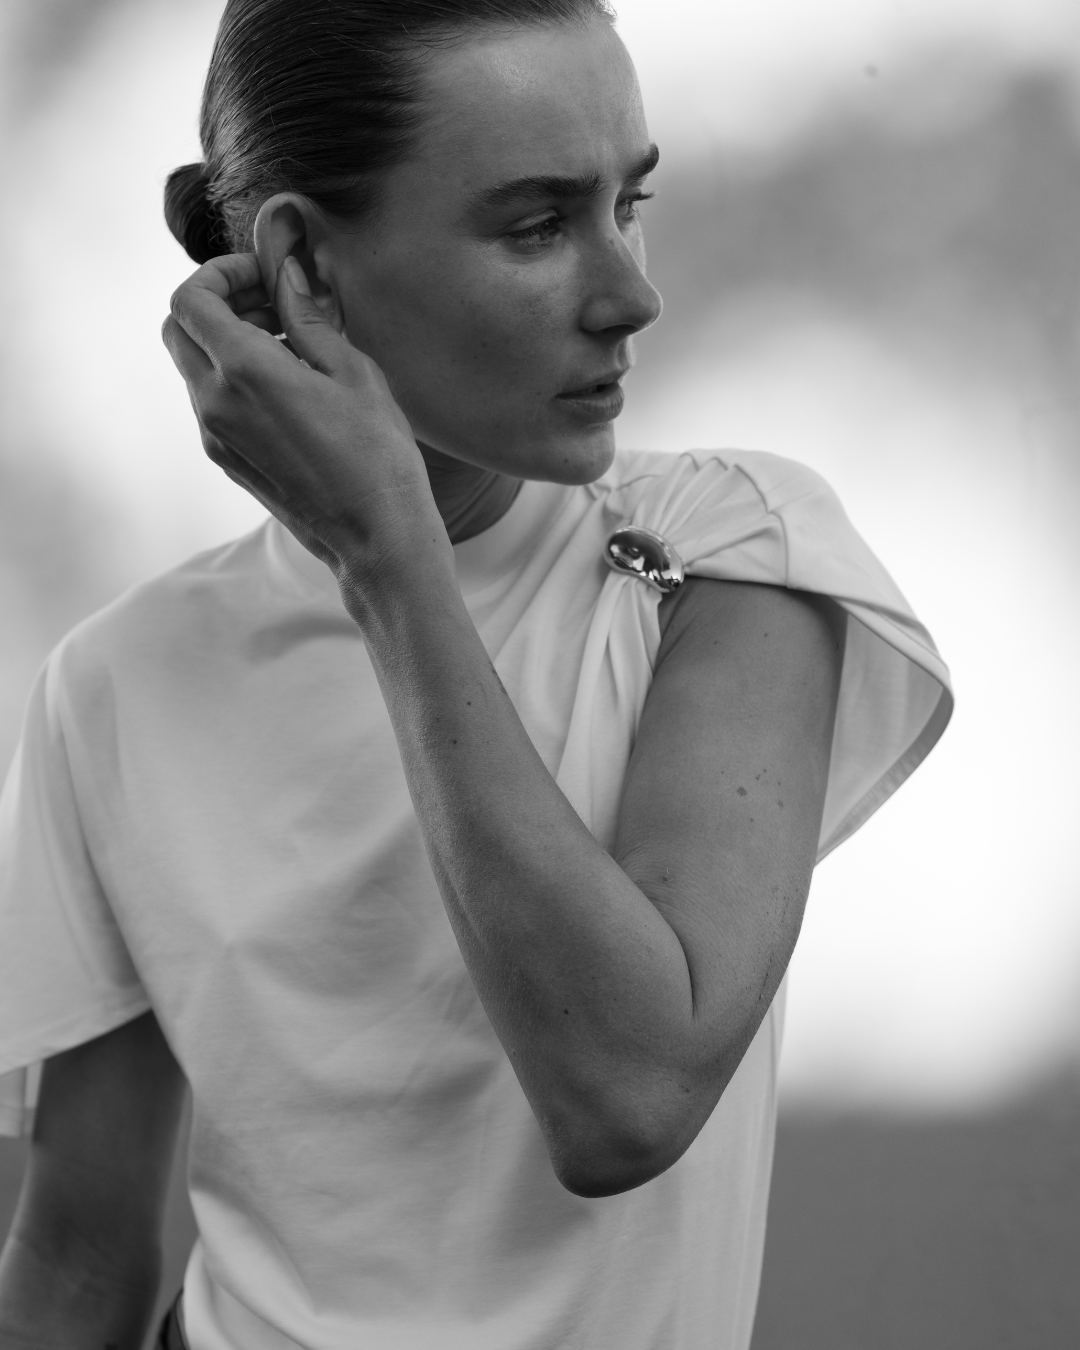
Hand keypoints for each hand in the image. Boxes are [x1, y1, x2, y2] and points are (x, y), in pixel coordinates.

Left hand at [162, 253, 441, 581]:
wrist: (375, 537)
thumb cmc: (377, 456)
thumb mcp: (353, 372)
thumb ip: (308, 316)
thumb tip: (285, 272)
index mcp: (244, 372)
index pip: (191, 299)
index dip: (220, 274)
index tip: (263, 275)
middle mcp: (215, 403)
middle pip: (179, 328)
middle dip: (218, 304)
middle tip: (272, 305)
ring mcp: (215, 436)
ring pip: (193, 365)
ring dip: (227, 341)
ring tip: (291, 347)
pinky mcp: (226, 459)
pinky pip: (211, 400)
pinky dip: (234, 377)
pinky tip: (288, 386)